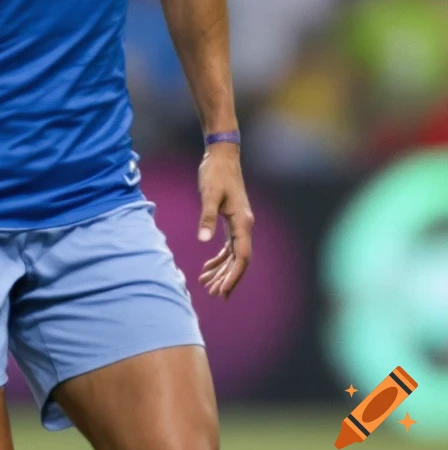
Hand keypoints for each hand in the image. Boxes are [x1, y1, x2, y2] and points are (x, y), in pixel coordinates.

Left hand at [196, 143, 253, 298]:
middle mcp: (245, 225)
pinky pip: (228, 245)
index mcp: (243, 222)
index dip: (233, 276)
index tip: (222, 291)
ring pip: (233, 254)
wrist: (221, 155)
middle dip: (226, 278)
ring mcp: (239, 222)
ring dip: (221, 270)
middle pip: (238, 260)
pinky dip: (218, 257)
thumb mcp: (209, 195)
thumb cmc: (216, 173)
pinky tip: (207, 267)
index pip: (242, 257)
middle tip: (212, 294)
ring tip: (206, 284)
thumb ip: (207, 218)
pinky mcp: (231, 218)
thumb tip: (203, 241)